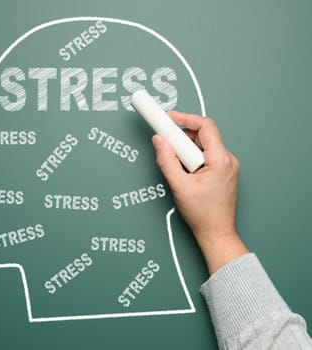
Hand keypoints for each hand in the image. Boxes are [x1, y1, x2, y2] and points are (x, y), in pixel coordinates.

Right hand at [152, 111, 247, 273]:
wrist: (216, 233)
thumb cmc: (202, 214)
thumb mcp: (178, 186)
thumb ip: (166, 161)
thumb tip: (159, 141)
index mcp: (220, 160)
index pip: (205, 126)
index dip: (184, 118)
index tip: (167, 117)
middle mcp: (227, 159)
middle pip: (202, 135)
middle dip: (181, 137)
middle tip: (165, 143)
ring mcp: (227, 166)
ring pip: (202, 146)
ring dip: (185, 150)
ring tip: (177, 167)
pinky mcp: (222, 172)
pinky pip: (206, 155)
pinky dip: (191, 158)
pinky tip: (184, 172)